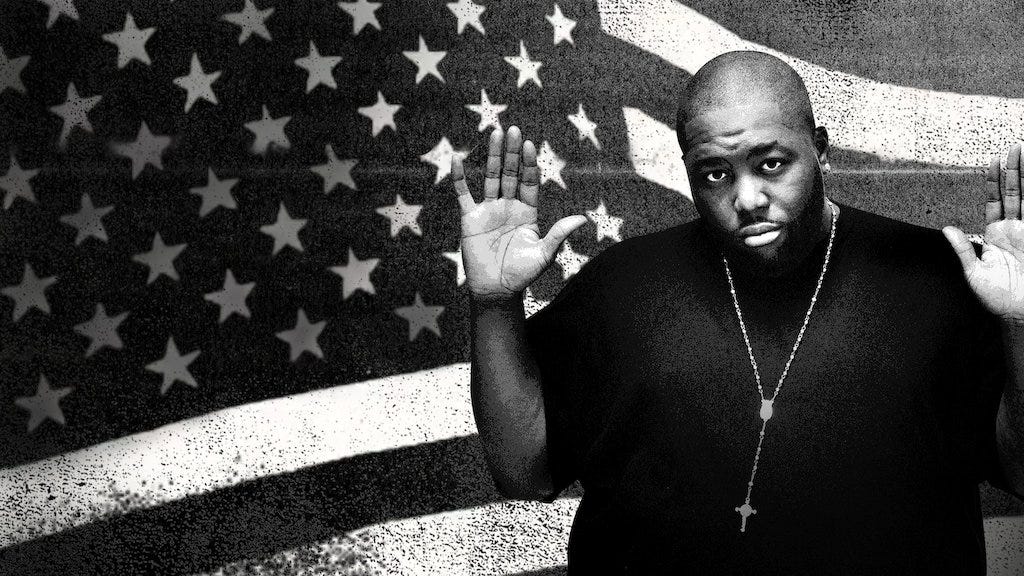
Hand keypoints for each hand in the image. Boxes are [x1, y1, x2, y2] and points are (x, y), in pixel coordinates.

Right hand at [453, 126, 587, 301]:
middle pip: (511, 174)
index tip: (530, 145)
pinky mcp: (470, 218)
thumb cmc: (522, 274)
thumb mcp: (544, 254)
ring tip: (497, 133)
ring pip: (491, 178)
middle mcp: (508, 206)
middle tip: (514, 129)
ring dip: (494, 157)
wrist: (496, 290)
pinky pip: (463, 194)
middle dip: (513, 153)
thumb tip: (582, 219)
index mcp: (527, 212)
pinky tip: (459, 158)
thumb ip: (559, 234)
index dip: (529, 164)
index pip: (529, 182)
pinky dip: (459, 177)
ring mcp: (488, 210)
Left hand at [943, 143, 1023, 322]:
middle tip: (1015, 147)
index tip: (993, 160)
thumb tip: (947, 230)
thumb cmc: (997, 297)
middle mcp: (1014, 229)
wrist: (1019, 311)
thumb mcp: (973, 272)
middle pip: (1015, 192)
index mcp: (995, 234)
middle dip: (1015, 170)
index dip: (994, 181)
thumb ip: (963, 249)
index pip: (995, 200)